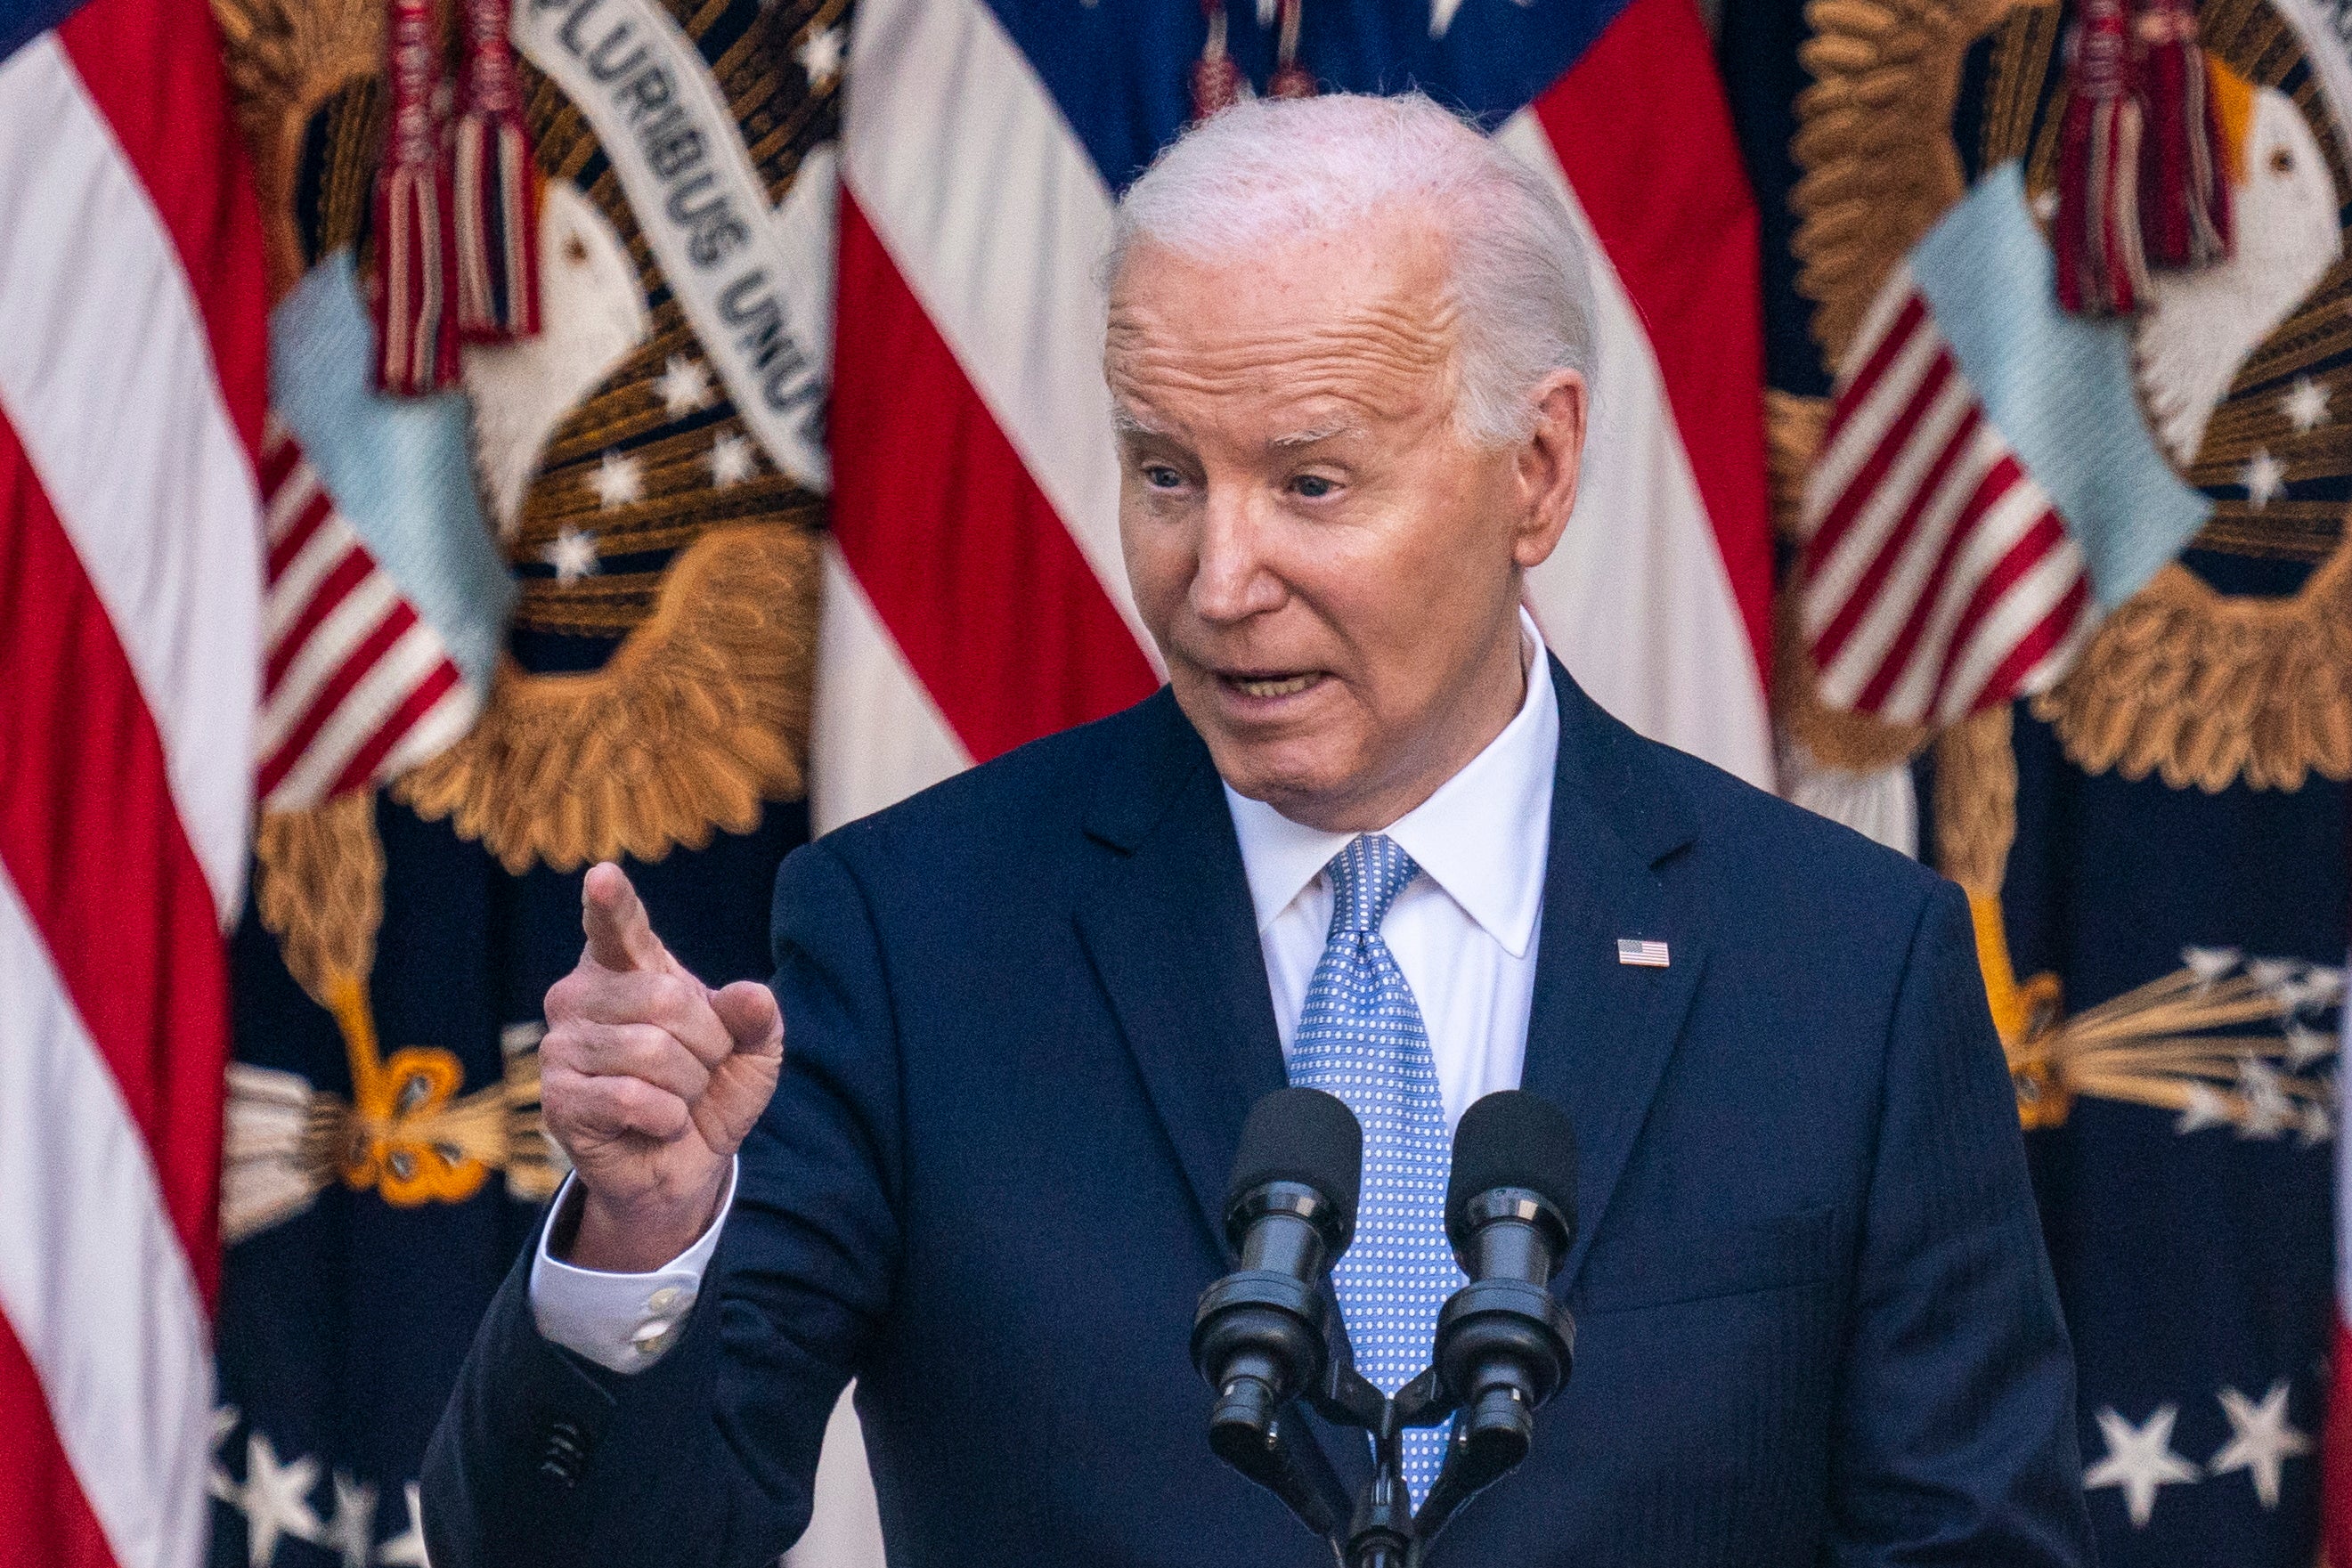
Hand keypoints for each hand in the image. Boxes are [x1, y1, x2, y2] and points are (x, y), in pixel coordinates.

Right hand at [540, 862, 783, 1271]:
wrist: (684, 1165)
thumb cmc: (710, 1090)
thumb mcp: (753, 1050)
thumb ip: (757, 1017)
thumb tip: (752, 996)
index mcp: (625, 966)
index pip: (617, 926)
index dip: (612, 902)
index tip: (603, 876)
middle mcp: (581, 995)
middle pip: (667, 1000)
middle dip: (708, 1044)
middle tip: (698, 1069)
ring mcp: (561, 1046)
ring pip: (652, 1052)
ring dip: (687, 1086)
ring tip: (674, 1097)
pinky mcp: (558, 1099)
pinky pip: (633, 1098)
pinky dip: (667, 1117)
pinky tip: (656, 1123)